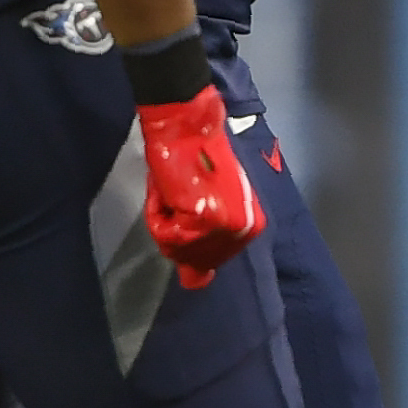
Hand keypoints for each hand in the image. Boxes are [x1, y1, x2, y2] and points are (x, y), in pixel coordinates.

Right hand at [138, 87, 266, 287]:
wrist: (189, 126)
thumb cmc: (195, 158)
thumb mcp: (210, 203)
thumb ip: (207, 241)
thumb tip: (195, 282)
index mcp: (252, 227)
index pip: (210, 261)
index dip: (189, 238)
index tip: (190, 206)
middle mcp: (244, 231)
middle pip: (191, 259)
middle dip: (175, 231)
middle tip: (179, 195)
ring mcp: (226, 228)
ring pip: (174, 248)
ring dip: (164, 220)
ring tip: (175, 189)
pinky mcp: (203, 220)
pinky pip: (163, 234)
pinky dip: (156, 212)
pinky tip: (168, 188)